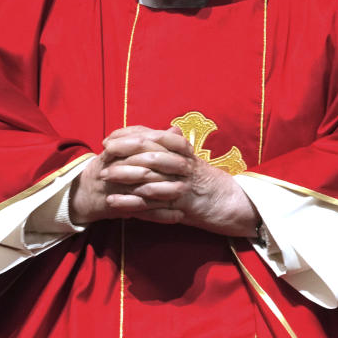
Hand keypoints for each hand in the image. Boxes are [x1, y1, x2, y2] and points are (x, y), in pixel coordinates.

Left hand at [69, 125, 258, 236]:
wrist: (235, 205)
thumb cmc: (211, 183)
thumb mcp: (195, 162)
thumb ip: (179, 147)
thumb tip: (168, 130)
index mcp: (185, 152)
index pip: (155, 135)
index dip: (132, 134)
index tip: (110, 137)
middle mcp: (185, 164)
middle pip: (151, 152)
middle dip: (124, 151)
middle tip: (103, 153)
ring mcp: (184, 185)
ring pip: (151, 176)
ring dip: (125, 176)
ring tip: (104, 177)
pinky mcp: (183, 206)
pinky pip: (154, 204)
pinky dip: (133, 204)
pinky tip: (116, 204)